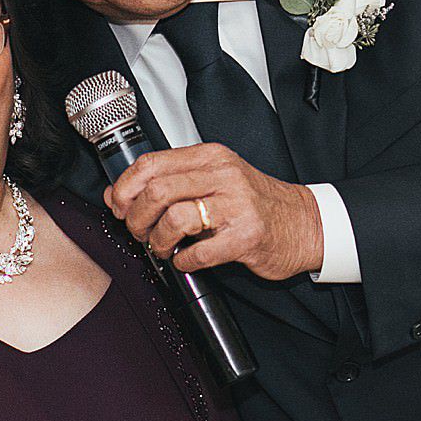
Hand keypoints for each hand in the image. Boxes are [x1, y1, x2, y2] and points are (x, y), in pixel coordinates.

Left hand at [104, 143, 322, 280]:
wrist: (304, 223)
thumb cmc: (255, 203)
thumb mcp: (212, 181)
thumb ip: (167, 182)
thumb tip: (116, 193)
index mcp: (211, 158)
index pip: (151, 163)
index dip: (125, 188)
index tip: (118, 205)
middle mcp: (223, 176)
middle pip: (156, 191)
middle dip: (136, 218)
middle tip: (139, 232)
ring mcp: (236, 206)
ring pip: (174, 218)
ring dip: (158, 241)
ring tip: (163, 248)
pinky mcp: (245, 238)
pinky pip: (198, 253)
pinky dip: (183, 262)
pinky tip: (186, 260)